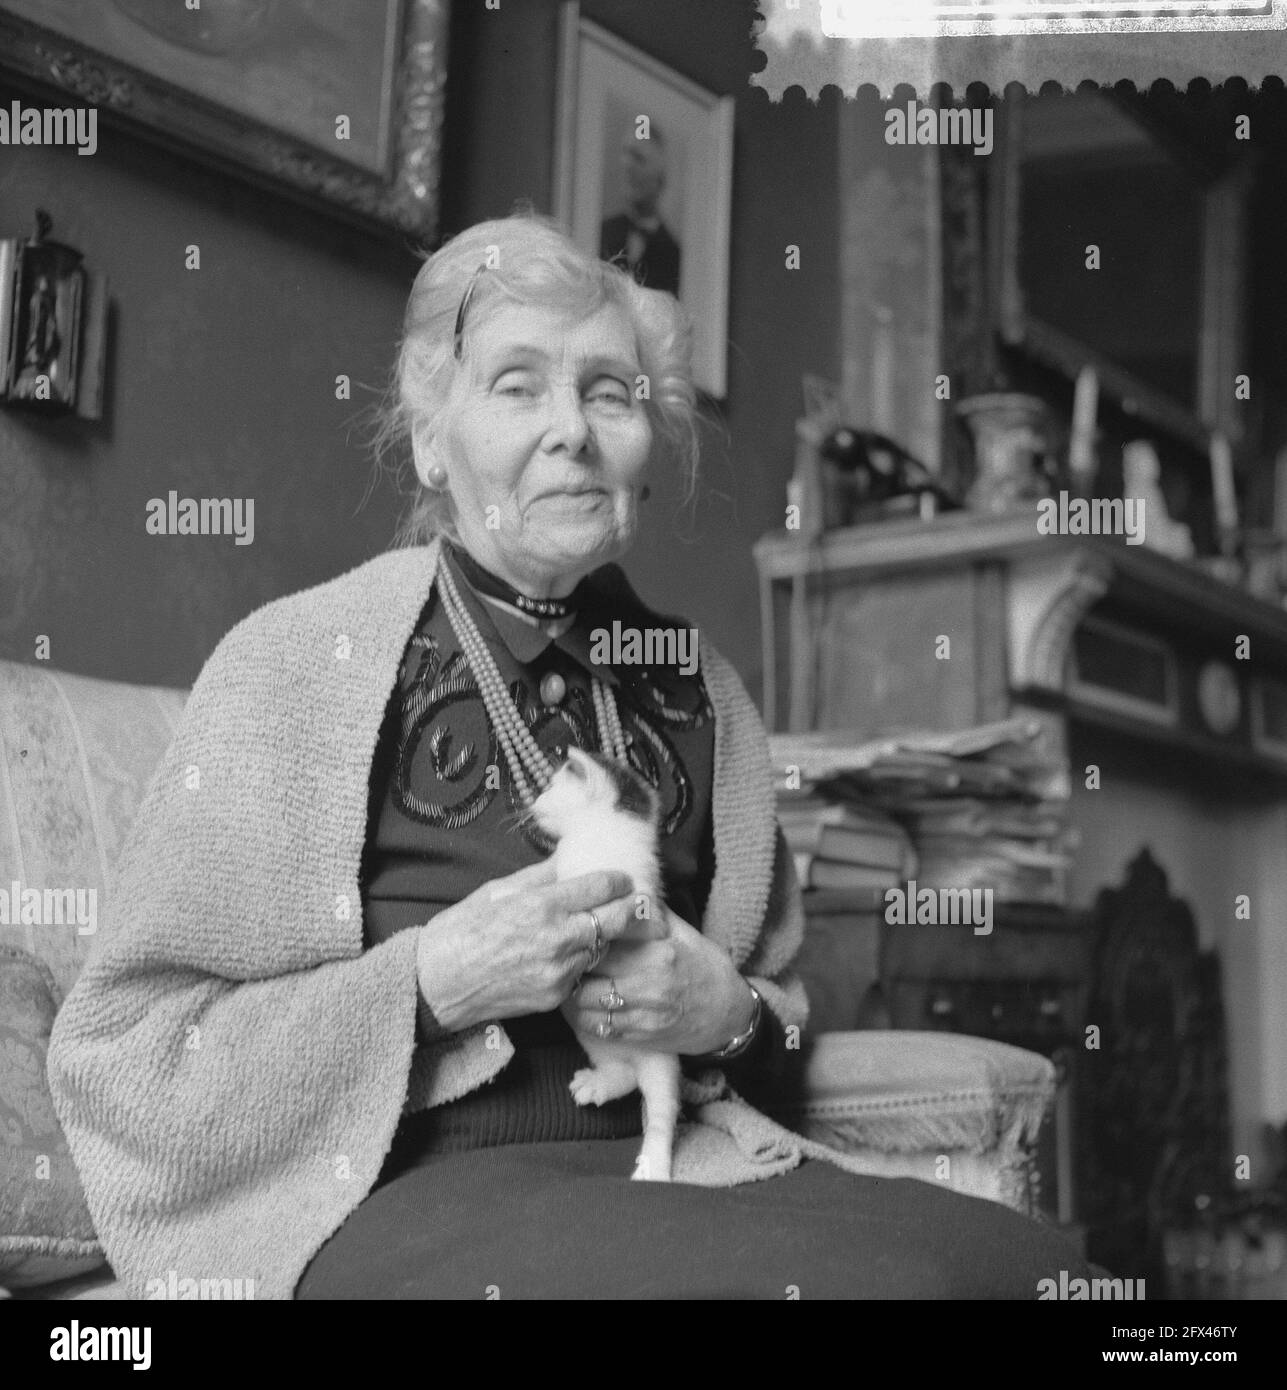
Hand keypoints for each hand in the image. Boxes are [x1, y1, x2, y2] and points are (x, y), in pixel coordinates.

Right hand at [415, 859, 657, 1034]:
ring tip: (603, 923)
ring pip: (604, 946)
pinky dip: (584, 959)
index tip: (622, 876)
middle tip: (632, 899)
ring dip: (607, 934)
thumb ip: (541, 876)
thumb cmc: (461, 931)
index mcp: (543, 905)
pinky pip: (584, 971)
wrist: (437, 984)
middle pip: (618, 918)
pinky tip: (574, 950)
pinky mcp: (556, 996)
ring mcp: (560, 971)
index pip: (602, 886)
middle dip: (628, 906)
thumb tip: (568, 856)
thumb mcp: (498, 890)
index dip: (618, 878)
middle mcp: (558, 939)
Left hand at [562, 908, 755, 1055]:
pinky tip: (584, 1004)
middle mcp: (649, 985)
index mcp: (658, 953)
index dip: (585, 938)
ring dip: (573, 993)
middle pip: (589, 975)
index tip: (576, 933)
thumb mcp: (682, 933)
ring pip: (585, 1005)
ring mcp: (644, 1014)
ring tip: (571, 980)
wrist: (728, 1014)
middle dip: (573, 966)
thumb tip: (621, 891)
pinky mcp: (640, 1037)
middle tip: (565, 957)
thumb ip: (650, 914)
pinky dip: (584, 1016)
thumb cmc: (703, 967)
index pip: (604, 943)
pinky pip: (597, 1028)